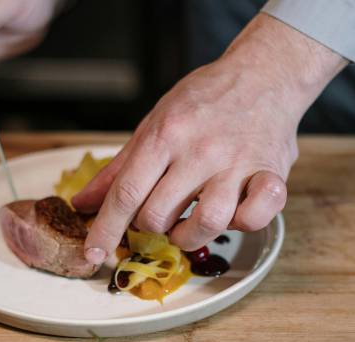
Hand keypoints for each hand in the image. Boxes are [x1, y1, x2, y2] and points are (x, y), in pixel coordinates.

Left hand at [72, 13, 345, 259]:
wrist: (264, 74)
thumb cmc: (206, 100)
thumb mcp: (155, 122)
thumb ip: (120, 167)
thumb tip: (83, 203)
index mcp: (166, 134)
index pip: (126, 193)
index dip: (106, 229)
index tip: (94, 254)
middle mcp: (200, 151)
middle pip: (159, 215)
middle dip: (150, 227)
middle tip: (160, 215)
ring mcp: (237, 164)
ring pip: (206, 223)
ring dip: (190, 235)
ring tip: (189, 224)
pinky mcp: (271, 173)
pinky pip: (257, 216)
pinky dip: (245, 222)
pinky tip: (236, 212)